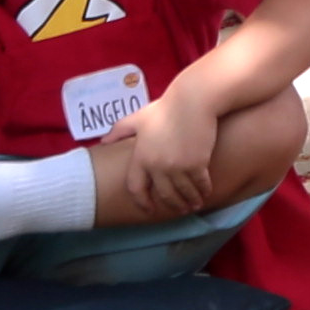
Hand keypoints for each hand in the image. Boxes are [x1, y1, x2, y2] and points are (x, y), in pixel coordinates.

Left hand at [111, 86, 219, 217]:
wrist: (193, 100)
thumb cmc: (166, 108)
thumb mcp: (138, 118)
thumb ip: (119, 130)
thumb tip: (103, 141)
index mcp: (140, 157)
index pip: (136, 188)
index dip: (142, 202)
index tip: (149, 209)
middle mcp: (157, 166)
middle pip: (164, 195)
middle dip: (173, 205)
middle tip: (180, 209)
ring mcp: (178, 167)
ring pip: (183, 193)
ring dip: (190, 202)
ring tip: (194, 205)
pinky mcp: (197, 164)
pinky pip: (200, 184)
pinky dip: (203, 191)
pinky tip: (205, 193)